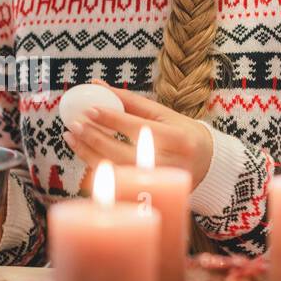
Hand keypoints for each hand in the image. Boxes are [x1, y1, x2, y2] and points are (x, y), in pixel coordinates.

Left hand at [62, 82, 213, 184]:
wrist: (208, 165)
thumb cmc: (183, 134)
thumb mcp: (163, 114)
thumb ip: (129, 101)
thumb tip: (97, 85)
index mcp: (178, 139)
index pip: (139, 128)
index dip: (112, 119)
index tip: (89, 110)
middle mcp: (170, 164)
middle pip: (125, 153)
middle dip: (96, 138)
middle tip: (75, 125)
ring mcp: (159, 184)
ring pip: (117, 171)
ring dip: (89, 154)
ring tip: (72, 138)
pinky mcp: (150, 195)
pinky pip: (117, 183)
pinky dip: (97, 168)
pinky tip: (84, 155)